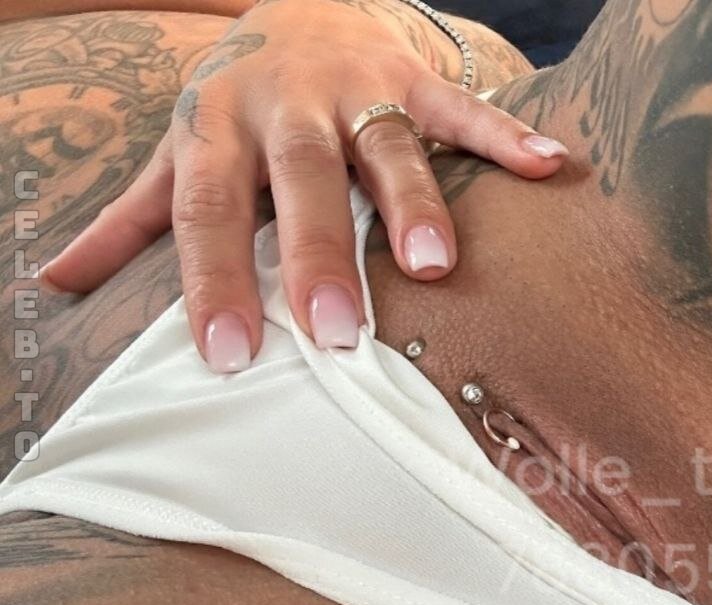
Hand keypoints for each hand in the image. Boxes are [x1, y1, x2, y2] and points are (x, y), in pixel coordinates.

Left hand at [38, 0, 566, 371]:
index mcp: (218, 130)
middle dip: (319, 254)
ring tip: (434, 265)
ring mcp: (355, 88)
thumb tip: (59, 283)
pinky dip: (502, 137)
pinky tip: (546, 168)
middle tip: (335, 331)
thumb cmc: (237, 103)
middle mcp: (284, 107)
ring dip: (413, 200)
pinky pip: (460, 107)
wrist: (300, 6)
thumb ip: (134, 219)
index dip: (215, 281)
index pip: (210, 212)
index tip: (230, 356)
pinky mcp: (412, 76)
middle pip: (302, 180)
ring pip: (384, 144)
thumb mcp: (180, 151)